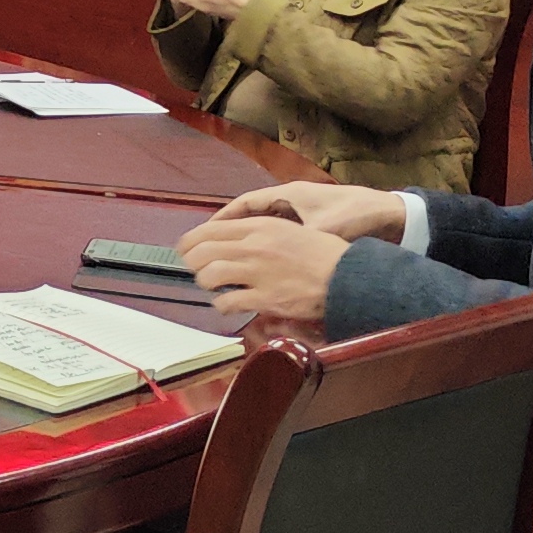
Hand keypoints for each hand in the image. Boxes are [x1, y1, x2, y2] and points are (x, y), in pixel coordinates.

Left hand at [174, 214, 350, 321]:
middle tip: (194, 270)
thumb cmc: (322, 254)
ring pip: (209, 275)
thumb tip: (232, 241)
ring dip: (205, 283)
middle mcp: (254, 246)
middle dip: (191, 262)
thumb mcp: (288, 231)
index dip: (191, 241)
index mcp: (260, 227)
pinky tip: (227, 305)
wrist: (347, 277)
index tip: (185, 249)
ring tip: (212, 287)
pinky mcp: (266, 298)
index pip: (209, 229)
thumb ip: (259, 234)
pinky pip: (228, 302)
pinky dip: (221, 305)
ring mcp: (258, 272)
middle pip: (202, 251)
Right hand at [197, 180, 411, 238]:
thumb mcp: (323, 228)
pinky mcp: (315, 225)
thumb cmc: (356, 216)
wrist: (391, 216)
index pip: (247, 203)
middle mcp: (292, 202)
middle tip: (209, 247)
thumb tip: (266, 259)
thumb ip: (295, 242)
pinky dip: (269, 246)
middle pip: (252, 214)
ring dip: (248, 239)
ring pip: (266, 226)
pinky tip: (261, 263)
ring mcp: (303, 214)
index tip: (205, 232)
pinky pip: (282, 235)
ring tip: (229, 258)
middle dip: (229, 229)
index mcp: (289, 196)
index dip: (224, 217)